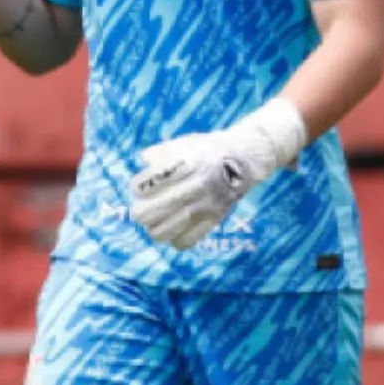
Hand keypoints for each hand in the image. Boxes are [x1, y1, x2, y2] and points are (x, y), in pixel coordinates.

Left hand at [127, 100, 308, 249]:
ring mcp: (205, 206)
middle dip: (139, 212)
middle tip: (141, 208)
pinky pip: (184, 241)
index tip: (140, 186)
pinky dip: (174, 238)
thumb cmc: (209, 149)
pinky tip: (175, 227)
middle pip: (148, 212)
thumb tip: (142, 162)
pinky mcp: (214, 220)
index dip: (137, 186)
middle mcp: (195, 186)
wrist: (246, 159)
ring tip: (156, 220)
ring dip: (154, 227)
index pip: (145, 184)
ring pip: (163, 232)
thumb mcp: (184, 143)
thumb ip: (160, 152)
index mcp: (185, 164)